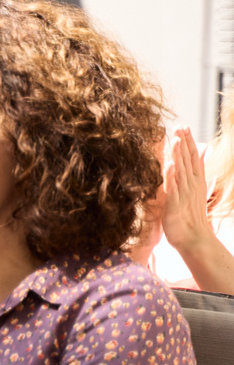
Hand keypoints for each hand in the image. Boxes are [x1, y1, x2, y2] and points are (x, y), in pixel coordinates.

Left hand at [161, 127, 211, 252]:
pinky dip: (173, 177)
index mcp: (194, 182)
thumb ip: (190, 176)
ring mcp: (184, 194)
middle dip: (184, 142)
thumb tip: (193, 161)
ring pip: (182, 170)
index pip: (191, 158)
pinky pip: (174, 189)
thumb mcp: (191, 193)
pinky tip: (170, 166)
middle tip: (181, 125)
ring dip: (179, 155)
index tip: (183, 126)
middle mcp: (191, 185)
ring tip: (176, 139)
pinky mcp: (176, 204)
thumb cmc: (189, 217)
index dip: (188, 142)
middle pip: (188, 160)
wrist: (194, 239)